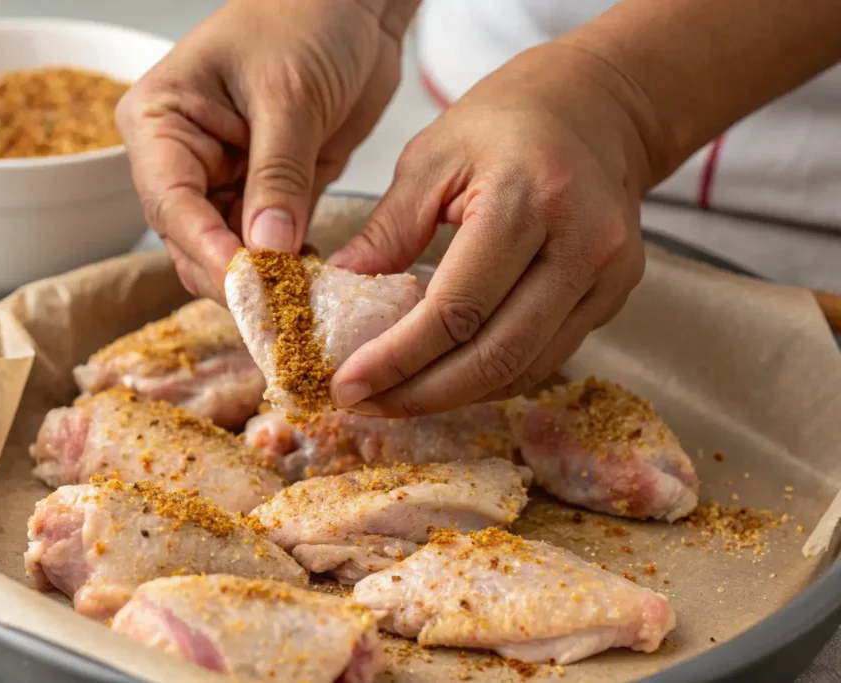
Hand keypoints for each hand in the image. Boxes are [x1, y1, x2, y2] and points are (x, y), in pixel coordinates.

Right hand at [116, 0, 417, 301]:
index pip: (170, 200)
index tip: (243, 281)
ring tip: (299, 302)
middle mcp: (183, 159)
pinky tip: (314, 281)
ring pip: (229, 253)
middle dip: (232, 275)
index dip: (204, 246)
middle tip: (275, 308)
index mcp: (161, 122)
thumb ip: (277, 175)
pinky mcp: (269, 195)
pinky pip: (270, 247)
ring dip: (263, 279)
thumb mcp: (288, 96)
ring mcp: (226, 181)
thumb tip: (266, 249)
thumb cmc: (305, 18)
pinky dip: (289, 267)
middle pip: (192, 241)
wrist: (354, 5)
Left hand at [327, 43, 656, 415]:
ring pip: (525, 368)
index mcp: (529, 199)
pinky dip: (491, 376)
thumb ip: (388, 229)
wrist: (597, 105)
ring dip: (454, 395)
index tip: (346, 384)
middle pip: (497, 355)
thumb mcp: (432, 156)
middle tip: (364, 405)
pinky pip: (546, 356)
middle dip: (422, 394)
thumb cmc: (504, 121)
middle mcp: (581, 244)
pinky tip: (445, 377)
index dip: (397, 359)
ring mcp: (608, 274)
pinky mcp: (616, 294)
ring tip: (395, 397)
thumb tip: (338, 292)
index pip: (456, 309)